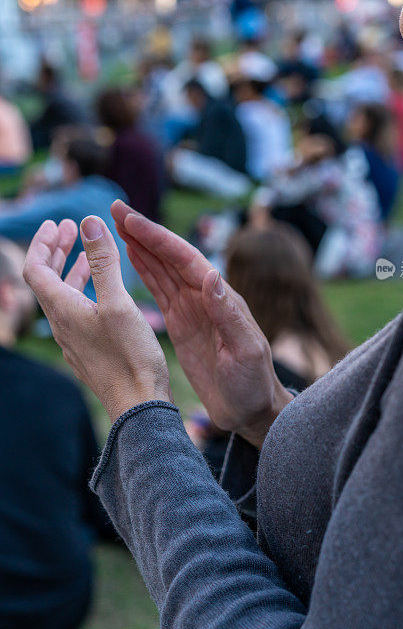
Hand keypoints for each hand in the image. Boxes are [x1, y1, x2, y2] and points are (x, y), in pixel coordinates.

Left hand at [23, 216, 171, 422]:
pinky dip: (84, 292)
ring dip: (71, 272)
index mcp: (64, 310)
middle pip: (46, 282)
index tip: (57, 223)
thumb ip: (103, 262)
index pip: (36, 269)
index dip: (43, 243)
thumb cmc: (130, 356)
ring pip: (63, 298)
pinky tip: (104, 294)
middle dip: (56, 252)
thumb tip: (89, 222)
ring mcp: (74, 341)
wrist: (139, 406)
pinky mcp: (89, 352)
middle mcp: (62, 326)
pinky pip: (77, 314)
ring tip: (87, 255)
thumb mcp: (118, 302)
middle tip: (70, 229)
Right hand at [111, 200, 292, 447]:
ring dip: (140, 245)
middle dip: (144, 231)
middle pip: (170, 255)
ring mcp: (193, 307)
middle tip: (115, 207)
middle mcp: (206, 296)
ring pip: (162, 268)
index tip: (132, 219)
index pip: (186, 259)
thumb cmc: (253, 382)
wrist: (250, 410)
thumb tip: (212, 274)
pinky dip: (144, 270)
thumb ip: (229, 314)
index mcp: (221, 297)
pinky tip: (130, 255)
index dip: (158, 238)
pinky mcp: (182, 323)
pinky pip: (160, 290)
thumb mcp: (246, 350)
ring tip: (116, 224)